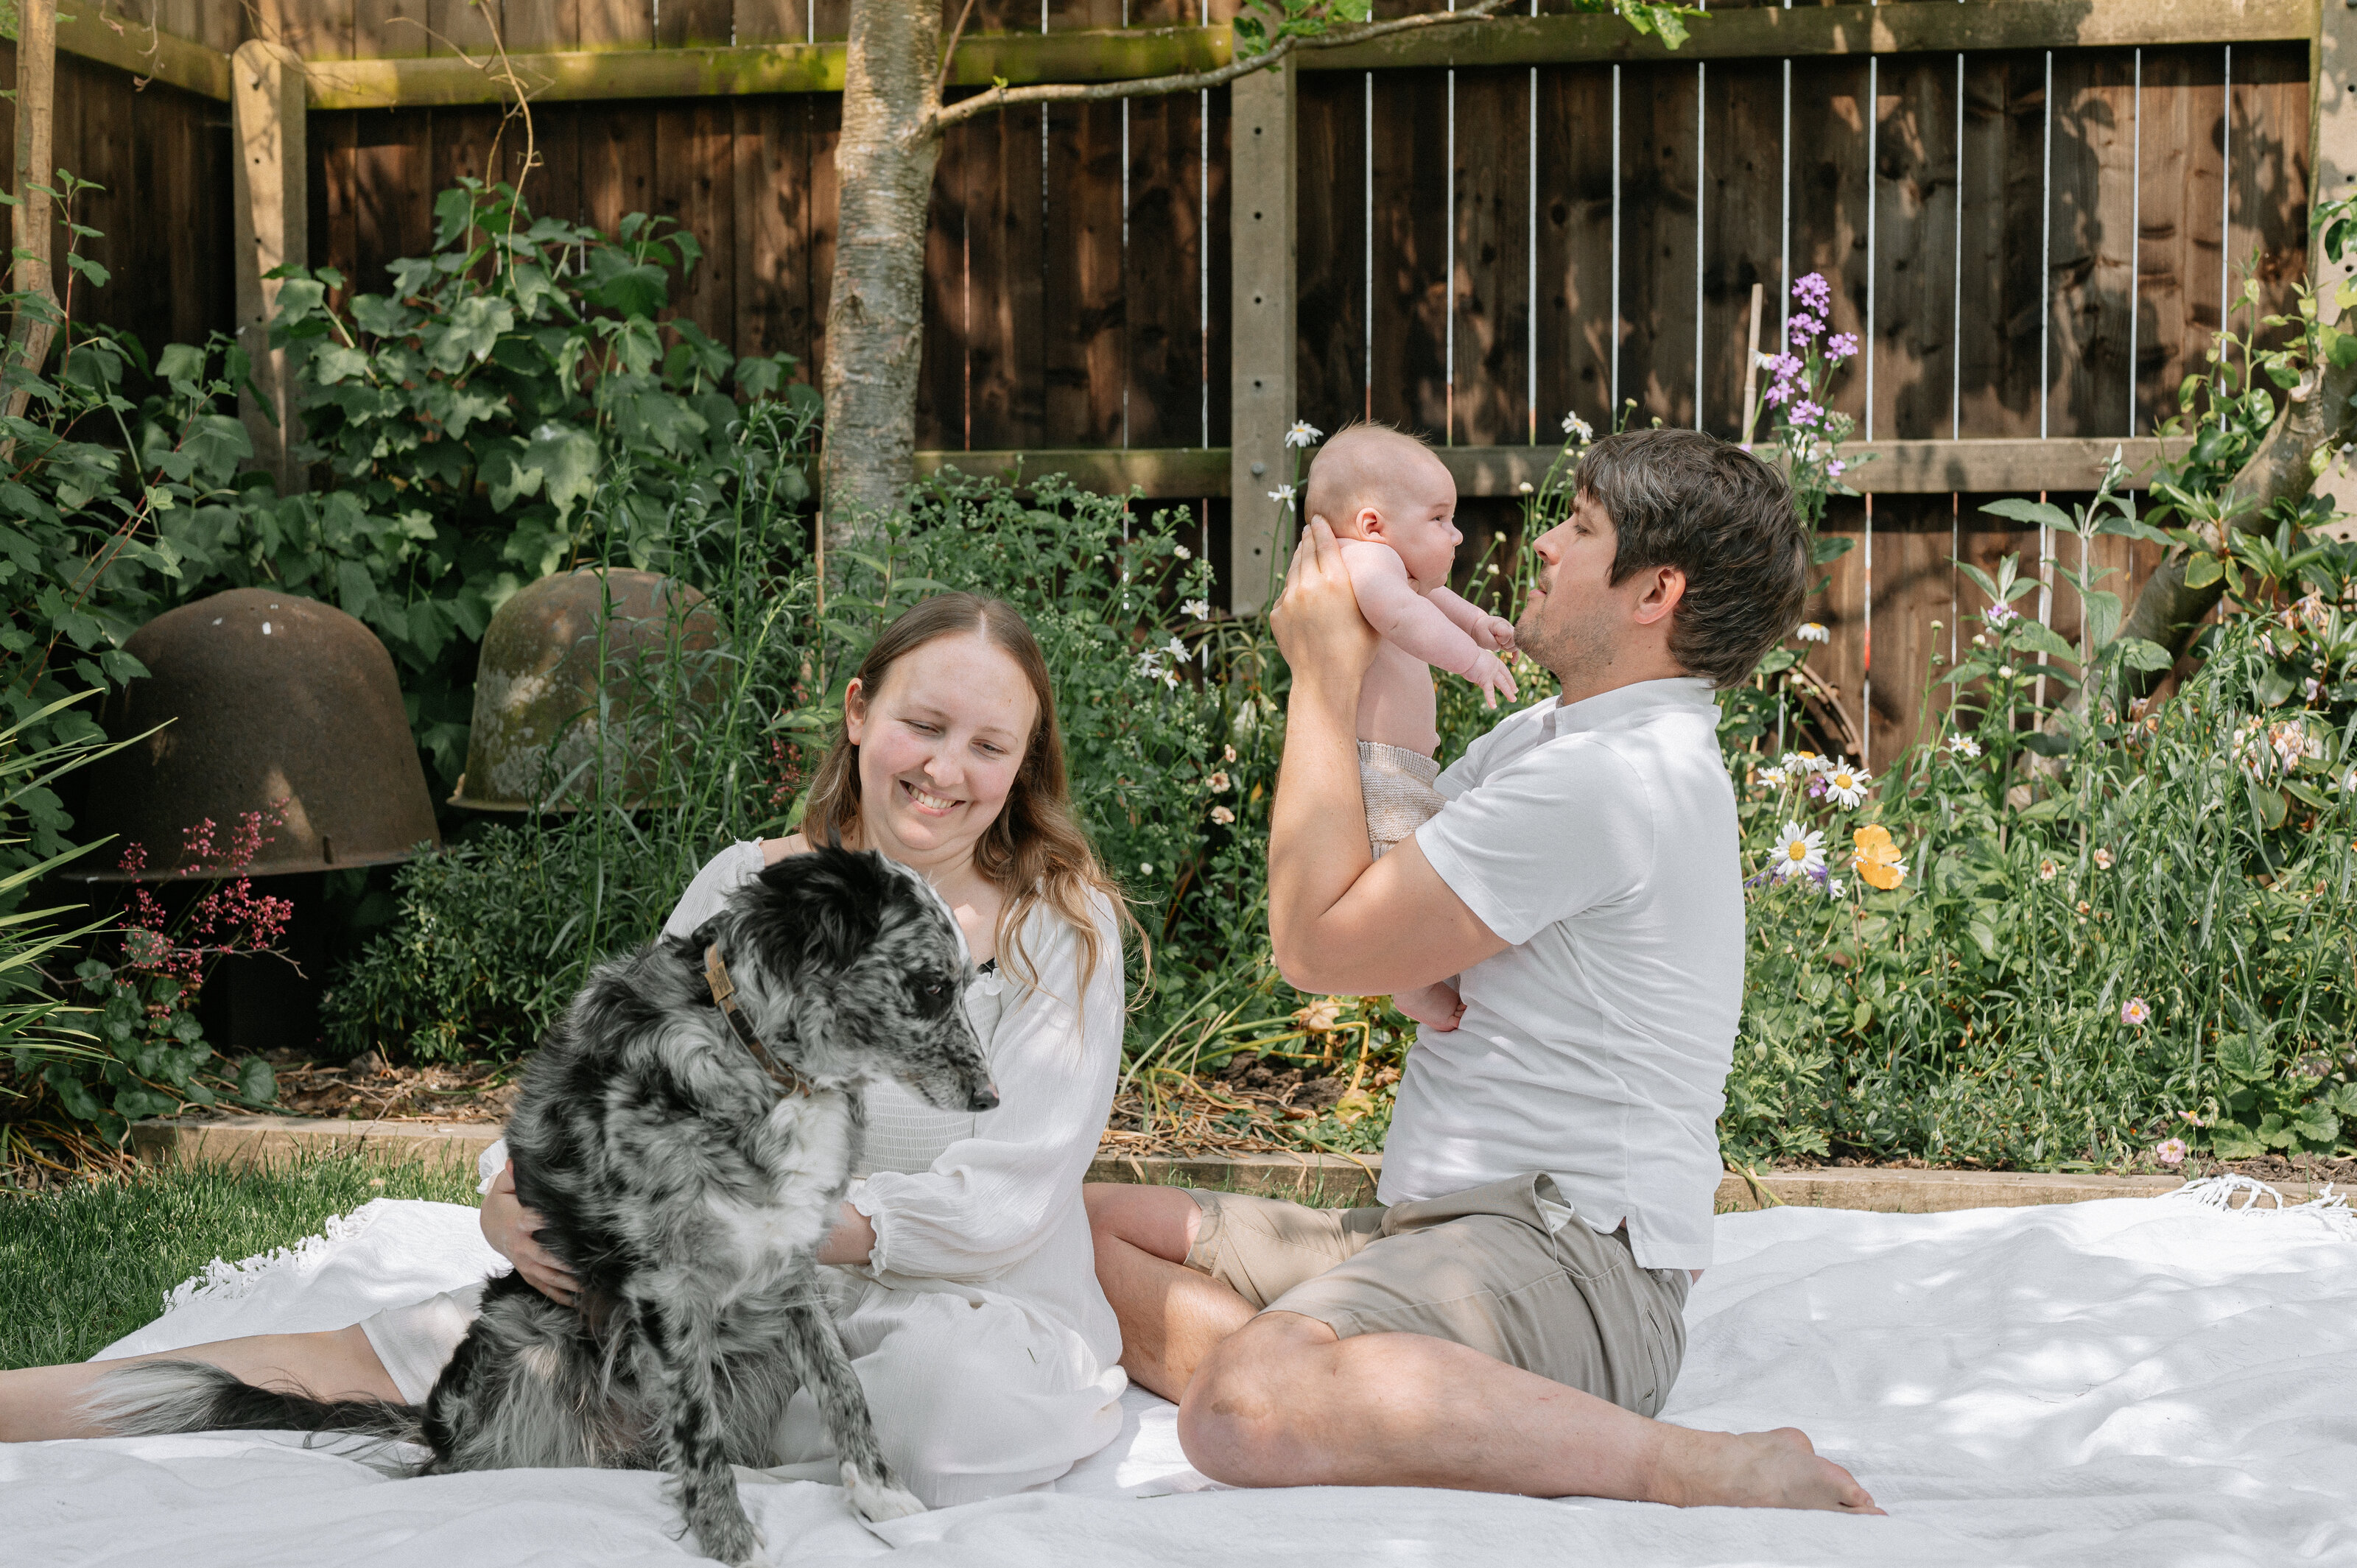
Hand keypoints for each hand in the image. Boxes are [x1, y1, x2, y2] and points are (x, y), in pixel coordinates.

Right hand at [480, 1164, 579, 1305]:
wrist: (489, 1225)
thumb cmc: (503, 1201)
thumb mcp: (503, 1185)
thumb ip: (513, 1174)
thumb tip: (515, 1161)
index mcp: (518, 1222)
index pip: (540, 1223)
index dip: (559, 1226)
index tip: (583, 1229)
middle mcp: (523, 1246)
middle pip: (550, 1256)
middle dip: (572, 1263)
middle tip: (596, 1267)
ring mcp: (525, 1262)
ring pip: (549, 1276)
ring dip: (570, 1283)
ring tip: (593, 1287)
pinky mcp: (527, 1272)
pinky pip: (543, 1287)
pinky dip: (559, 1295)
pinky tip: (576, 1302)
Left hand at [1270, 517, 1378, 695]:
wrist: (1325, 679)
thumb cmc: (1357, 650)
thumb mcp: (1371, 615)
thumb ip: (1367, 590)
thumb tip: (1376, 573)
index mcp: (1336, 581)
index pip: (1325, 544)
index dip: (1322, 529)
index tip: (1318, 519)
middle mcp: (1309, 585)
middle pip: (1305, 552)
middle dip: (1308, 538)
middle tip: (1309, 528)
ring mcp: (1289, 599)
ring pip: (1292, 570)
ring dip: (1298, 557)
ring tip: (1302, 549)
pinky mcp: (1278, 614)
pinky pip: (1285, 593)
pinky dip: (1292, 585)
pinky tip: (1298, 584)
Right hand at [1464, 650, 1518, 708]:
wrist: (1464, 652)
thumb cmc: (1465, 653)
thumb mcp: (1475, 657)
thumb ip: (1477, 664)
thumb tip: (1472, 667)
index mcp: (1493, 661)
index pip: (1504, 671)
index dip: (1509, 678)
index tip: (1512, 682)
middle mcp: (1494, 667)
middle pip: (1505, 678)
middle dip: (1511, 686)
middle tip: (1515, 692)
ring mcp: (1491, 673)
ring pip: (1502, 684)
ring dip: (1508, 693)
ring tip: (1513, 700)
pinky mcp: (1485, 679)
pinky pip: (1489, 691)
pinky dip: (1491, 699)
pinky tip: (1493, 706)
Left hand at [1475, 614, 1516, 652]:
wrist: (1477, 628)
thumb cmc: (1480, 631)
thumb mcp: (1483, 636)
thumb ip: (1492, 643)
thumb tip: (1499, 649)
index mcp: (1502, 624)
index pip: (1509, 634)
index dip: (1502, 640)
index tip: (1494, 638)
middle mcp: (1509, 628)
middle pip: (1515, 640)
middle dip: (1506, 645)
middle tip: (1496, 642)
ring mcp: (1510, 634)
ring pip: (1516, 645)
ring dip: (1508, 649)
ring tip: (1498, 645)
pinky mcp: (1509, 640)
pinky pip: (1516, 649)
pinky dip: (1515, 655)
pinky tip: (1513, 662)